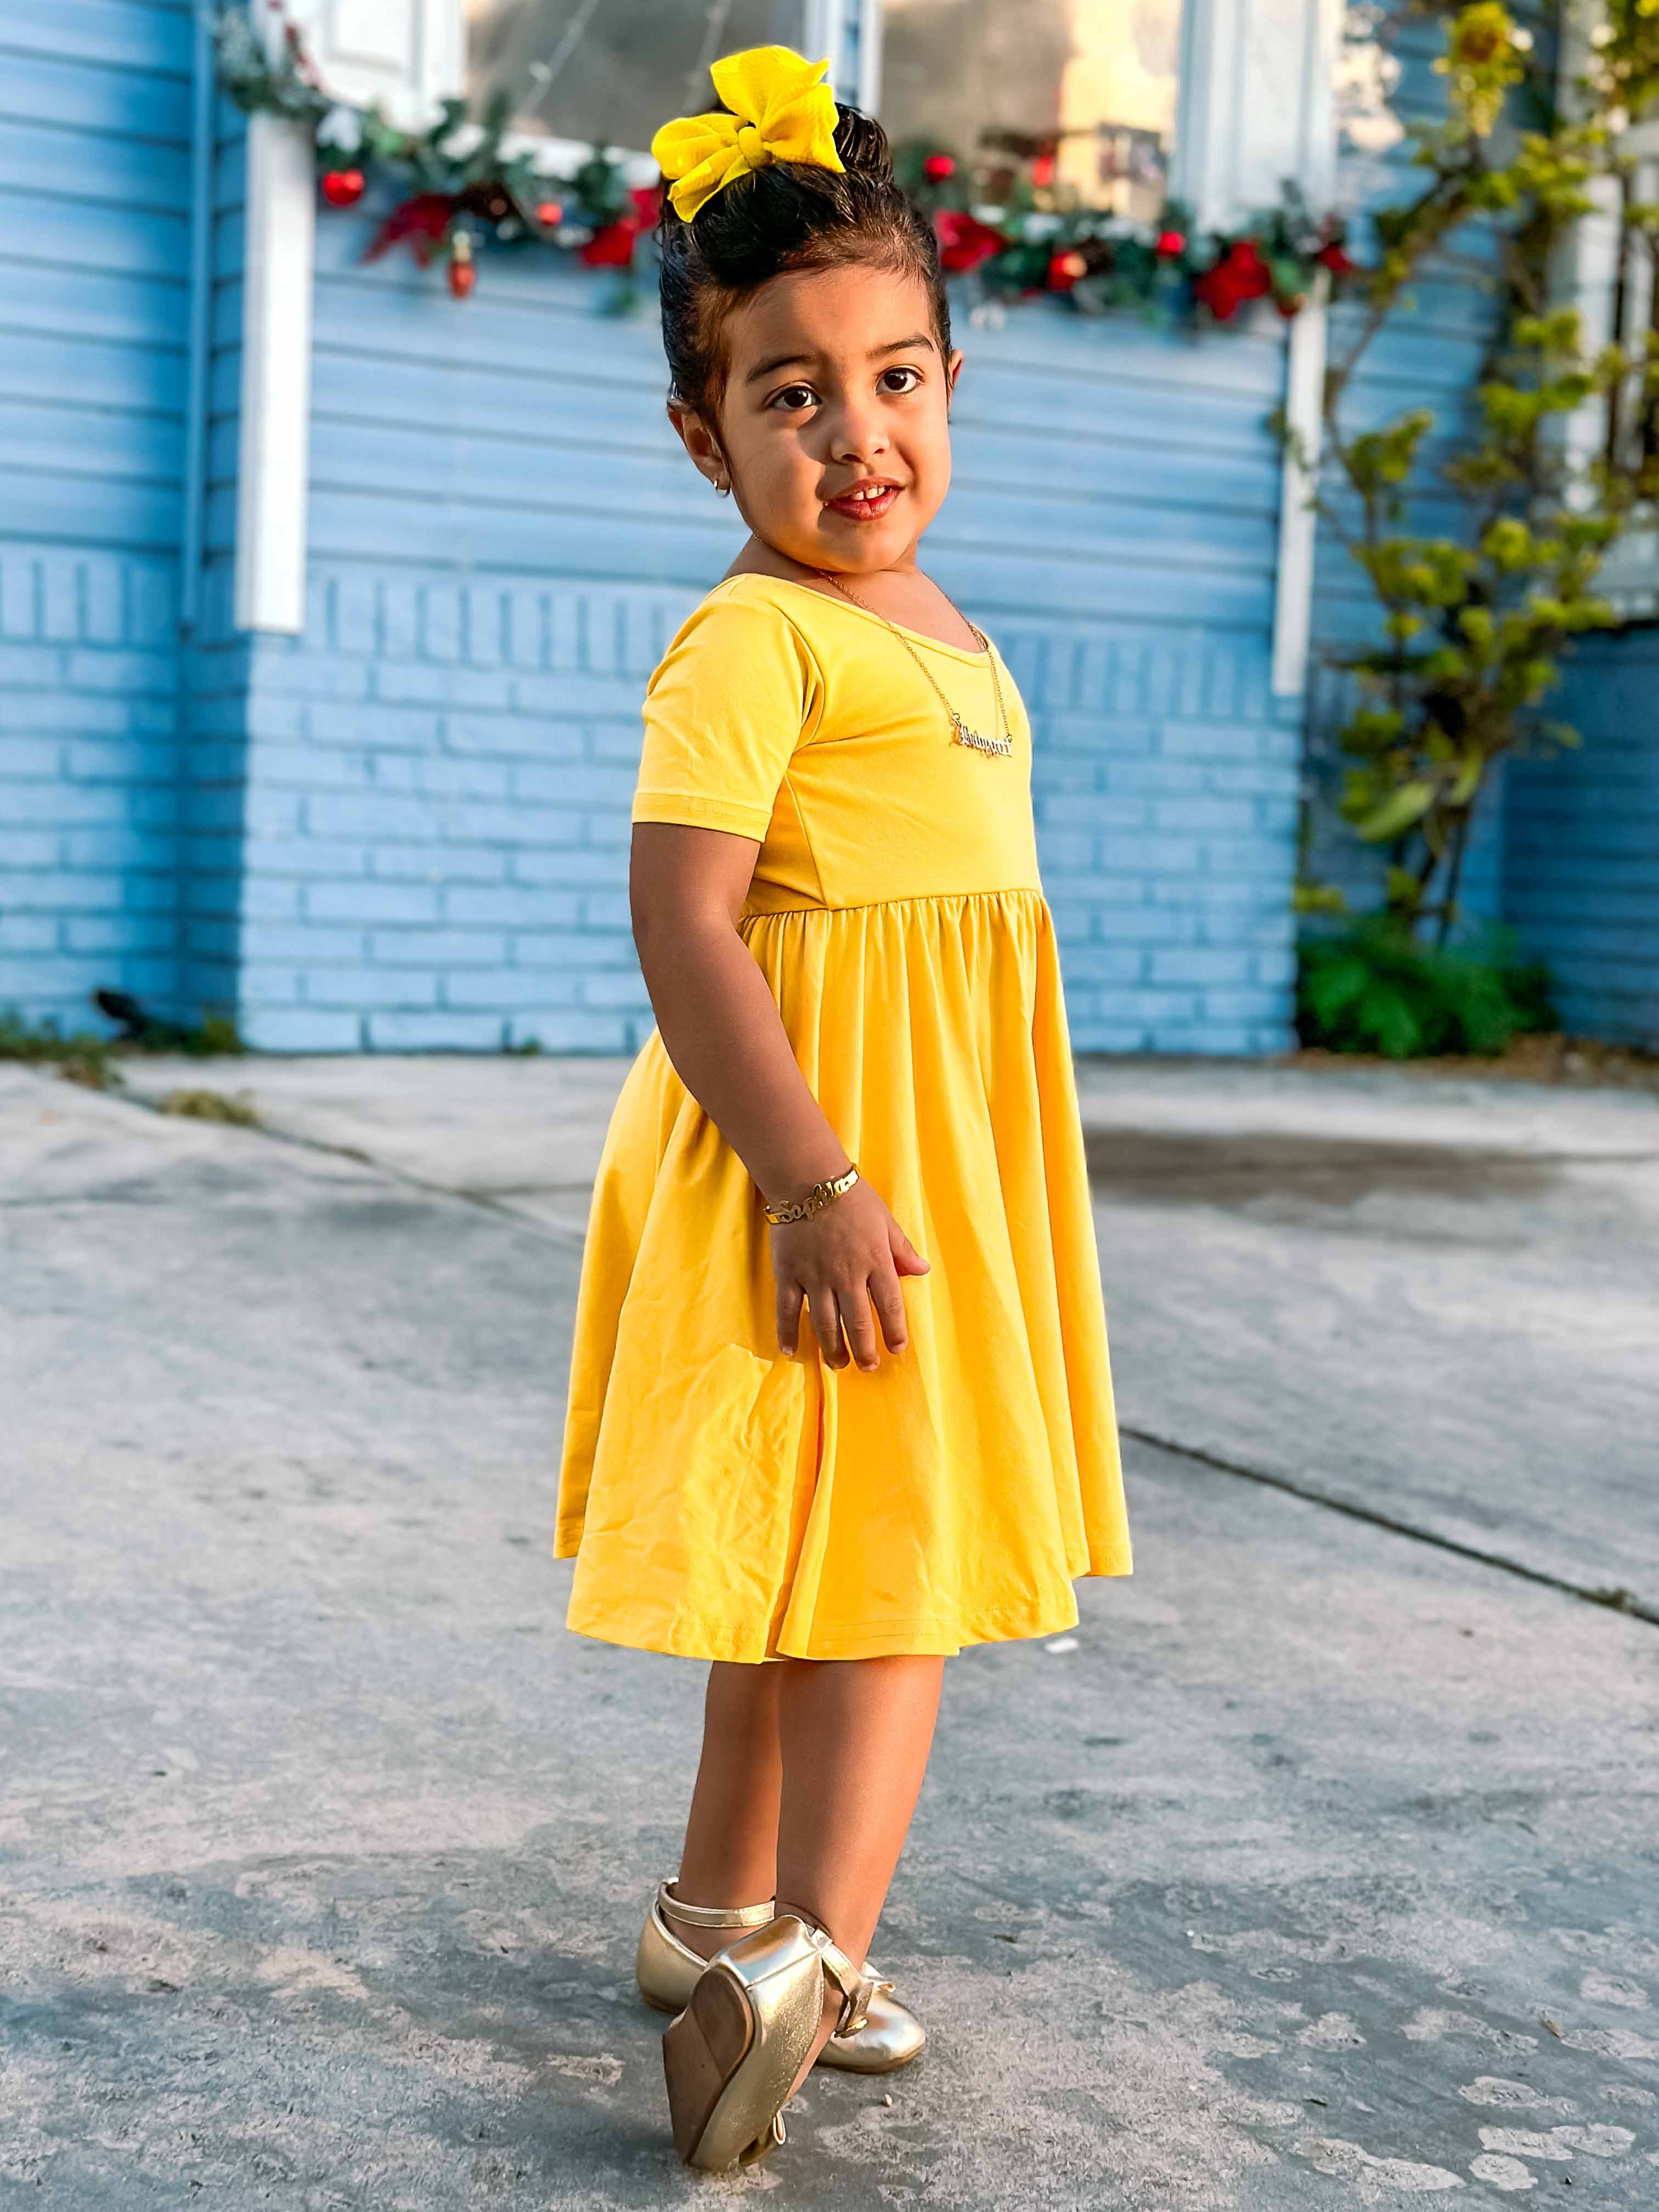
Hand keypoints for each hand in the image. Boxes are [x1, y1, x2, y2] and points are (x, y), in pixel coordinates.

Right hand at [771, 1179, 929, 1370]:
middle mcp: (847, 1275)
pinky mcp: (788, 1273)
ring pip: (825, 1324)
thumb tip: (922, 1271)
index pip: (890, 1305)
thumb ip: (901, 1249)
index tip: (898, 1349)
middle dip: (864, 1350)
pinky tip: (791, 1351)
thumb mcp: (885, 1220)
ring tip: (838, 1364)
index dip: (895, 1331)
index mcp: (875, 1261)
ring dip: (833, 1349)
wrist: (807, 1178)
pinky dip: (788, 1332)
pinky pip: (788, 1310)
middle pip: (858, 1323)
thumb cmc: (851, 1197)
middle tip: (868, 1367)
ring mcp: (815, 1276)